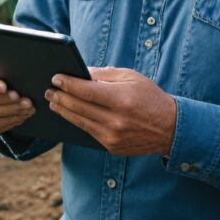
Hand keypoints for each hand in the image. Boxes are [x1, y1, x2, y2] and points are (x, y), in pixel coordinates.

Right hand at [0, 64, 35, 133]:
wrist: (3, 83)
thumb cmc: (4, 71)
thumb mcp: (4, 65)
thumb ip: (8, 68)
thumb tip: (22, 75)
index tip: (5, 87)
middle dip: (7, 102)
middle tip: (26, 101)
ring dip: (11, 113)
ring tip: (28, 109)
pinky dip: (9, 122)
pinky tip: (23, 116)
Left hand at [44, 66, 176, 155]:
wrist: (171, 128)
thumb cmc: (150, 97)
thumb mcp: (131, 77)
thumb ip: (105, 74)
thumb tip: (81, 72)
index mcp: (121, 99)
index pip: (86, 90)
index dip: (68, 84)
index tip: (56, 78)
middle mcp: (115, 120)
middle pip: (79, 107)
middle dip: (61, 97)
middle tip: (49, 90)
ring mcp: (113, 136)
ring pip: (80, 121)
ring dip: (64, 110)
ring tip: (53, 102)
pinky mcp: (112, 147)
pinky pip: (88, 132)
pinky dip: (77, 121)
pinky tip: (69, 114)